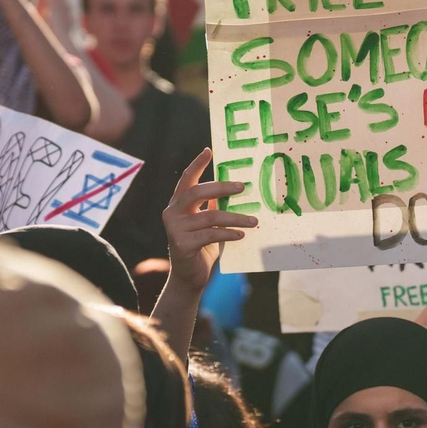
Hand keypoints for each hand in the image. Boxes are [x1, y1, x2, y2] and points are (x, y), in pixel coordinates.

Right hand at [163, 148, 256, 294]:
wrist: (189, 277)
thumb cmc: (201, 246)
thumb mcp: (207, 223)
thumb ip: (213, 206)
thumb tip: (237, 188)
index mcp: (178, 203)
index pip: (186, 179)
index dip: (197, 164)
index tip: (209, 150)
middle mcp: (172, 212)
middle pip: (197, 192)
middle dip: (222, 187)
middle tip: (243, 186)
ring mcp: (175, 229)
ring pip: (210, 216)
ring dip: (236, 217)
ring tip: (254, 221)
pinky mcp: (182, 245)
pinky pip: (211, 234)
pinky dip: (229, 234)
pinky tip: (241, 235)